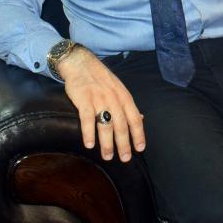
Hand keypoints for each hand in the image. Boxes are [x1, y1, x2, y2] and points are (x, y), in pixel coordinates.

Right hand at [58, 47, 144, 162]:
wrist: (81, 64)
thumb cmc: (101, 79)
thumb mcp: (119, 89)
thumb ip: (128, 105)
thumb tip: (141, 119)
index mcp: (124, 97)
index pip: (135, 119)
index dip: (138, 134)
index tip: (140, 149)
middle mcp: (114, 99)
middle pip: (121, 125)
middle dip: (124, 144)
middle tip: (124, 159)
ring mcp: (99, 99)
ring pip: (106, 125)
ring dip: (107, 143)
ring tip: (107, 156)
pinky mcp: (84, 100)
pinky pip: (88, 119)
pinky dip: (88, 133)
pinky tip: (89, 145)